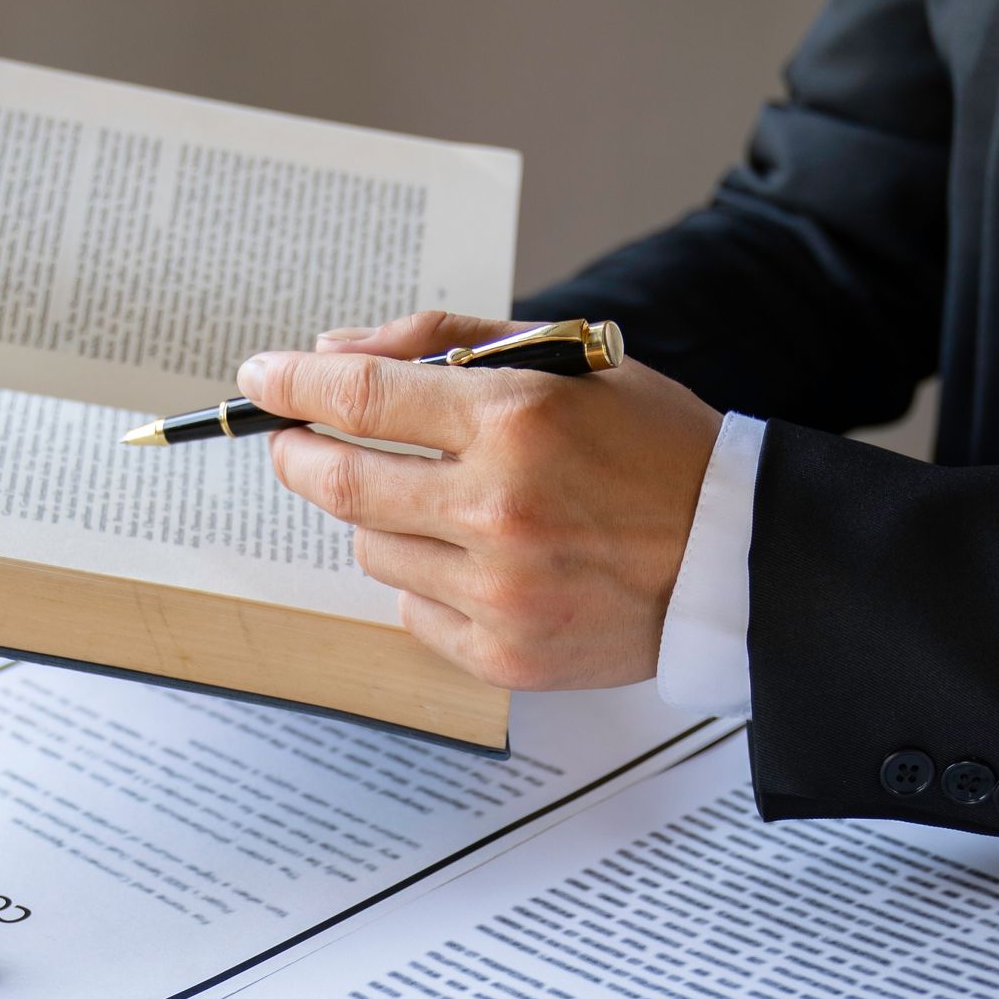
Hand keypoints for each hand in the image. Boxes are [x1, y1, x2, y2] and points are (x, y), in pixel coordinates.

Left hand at [238, 311, 721, 691]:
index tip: (261, 377)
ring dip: (377, 518)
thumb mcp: (566, 363)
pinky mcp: (503, 653)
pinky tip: (468, 561)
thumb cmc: (654, 449)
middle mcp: (498, 507)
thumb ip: (446, 346)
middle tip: (292, 443)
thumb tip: (336, 352)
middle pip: (342, 482)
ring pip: (371, 549)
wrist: (736, 559)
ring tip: (430, 502)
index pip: (361, 396)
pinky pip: (410, 611)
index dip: (294, 382)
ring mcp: (497, 591)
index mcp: (517, 419)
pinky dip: (419, 580)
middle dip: (299, 455)